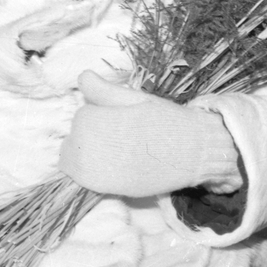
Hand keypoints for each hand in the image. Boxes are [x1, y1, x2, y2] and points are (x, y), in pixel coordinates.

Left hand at [58, 71, 242, 196]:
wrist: (192, 151)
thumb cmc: (165, 121)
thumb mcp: (134, 99)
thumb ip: (104, 91)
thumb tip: (82, 76)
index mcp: (95, 120)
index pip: (81, 117)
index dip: (97, 115)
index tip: (116, 117)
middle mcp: (90, 147)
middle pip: (74, 140)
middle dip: (89, 137)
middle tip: (116, 135)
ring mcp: (97, 171)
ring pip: (75, 161)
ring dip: (88, 156)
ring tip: (116, 151)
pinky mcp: (106, 189)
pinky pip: (85, 180)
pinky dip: (93, 173)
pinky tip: (113, 167)